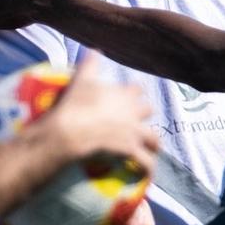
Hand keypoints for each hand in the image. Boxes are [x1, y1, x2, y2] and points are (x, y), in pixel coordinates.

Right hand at [45, 55, 159, 179]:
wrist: (70, 131)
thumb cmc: (74, 104)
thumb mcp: (81, 79)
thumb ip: (90, 64)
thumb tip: (95, 49)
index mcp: (123, 95)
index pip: (136, 90)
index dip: (134, 93)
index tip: (132, 96)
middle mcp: (133, 112)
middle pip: (147, 111)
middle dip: (144, 115)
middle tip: (139, 122)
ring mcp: (134, 132)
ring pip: (154, 138)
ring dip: (153, 144)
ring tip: (152, 150)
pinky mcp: (131, 150)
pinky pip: (146, 163)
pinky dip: (149, 169)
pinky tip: (149, 175)